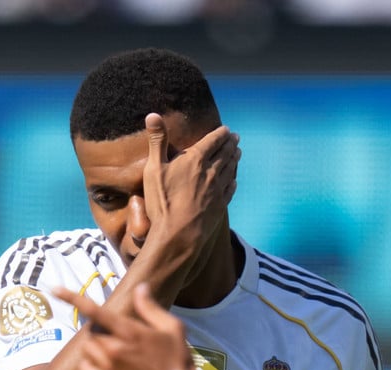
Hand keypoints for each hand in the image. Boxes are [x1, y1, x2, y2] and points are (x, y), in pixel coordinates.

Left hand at [53, 283, 195, 369]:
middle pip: (90, 331)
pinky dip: (89, 365)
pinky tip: (104, 366)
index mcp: (130, 332)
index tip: (54, 288)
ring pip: (87, 349)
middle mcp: (115, 349)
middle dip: (100, 330)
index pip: (96, 311)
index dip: (73, 298)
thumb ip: (150, 308)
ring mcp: (109, 369)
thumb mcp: (172, 328)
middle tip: (118, 337)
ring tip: (115, 353)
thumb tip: (140, 287)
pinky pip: (84, 369)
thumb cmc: (178, 359)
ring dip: (95, 346)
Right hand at [140, 112, 240, 256]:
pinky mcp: (220, 205)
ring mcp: (218, 190)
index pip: (213, 141)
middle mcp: (211, 172)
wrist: (179, 234)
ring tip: (238, 152)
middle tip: (236, 138)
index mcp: (196, 159)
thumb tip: (153, 114)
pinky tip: (234, 180)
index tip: (226, 129)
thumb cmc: (163, 201)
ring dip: (235, 159)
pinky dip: (233, 181)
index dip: (220, 134)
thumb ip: (157, 141)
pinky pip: (230, 189)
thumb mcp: (154, 168)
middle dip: (231, 143)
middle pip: (225, 153)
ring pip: (230, 169)